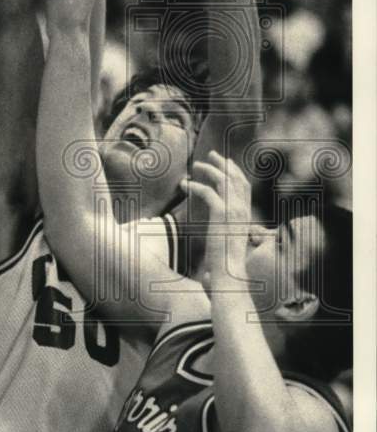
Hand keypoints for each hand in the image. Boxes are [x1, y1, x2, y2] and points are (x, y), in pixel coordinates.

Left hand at [182, 150, 250, 288]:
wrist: (228, 276)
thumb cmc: (225, 265)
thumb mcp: (226, 241)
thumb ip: (224, 229)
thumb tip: (216, 222)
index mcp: (246, 215)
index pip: (243, 186)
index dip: (234, 172)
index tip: (224, 163)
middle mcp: (243, 210)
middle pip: (235, 178)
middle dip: (222, 164)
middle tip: (210, 155)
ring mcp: (233, 211)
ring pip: (222, 181)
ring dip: (208, 170)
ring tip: (194, 166)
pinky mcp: (221, 215)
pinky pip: (208, 192)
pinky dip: (195, 186)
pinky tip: (184, 185)